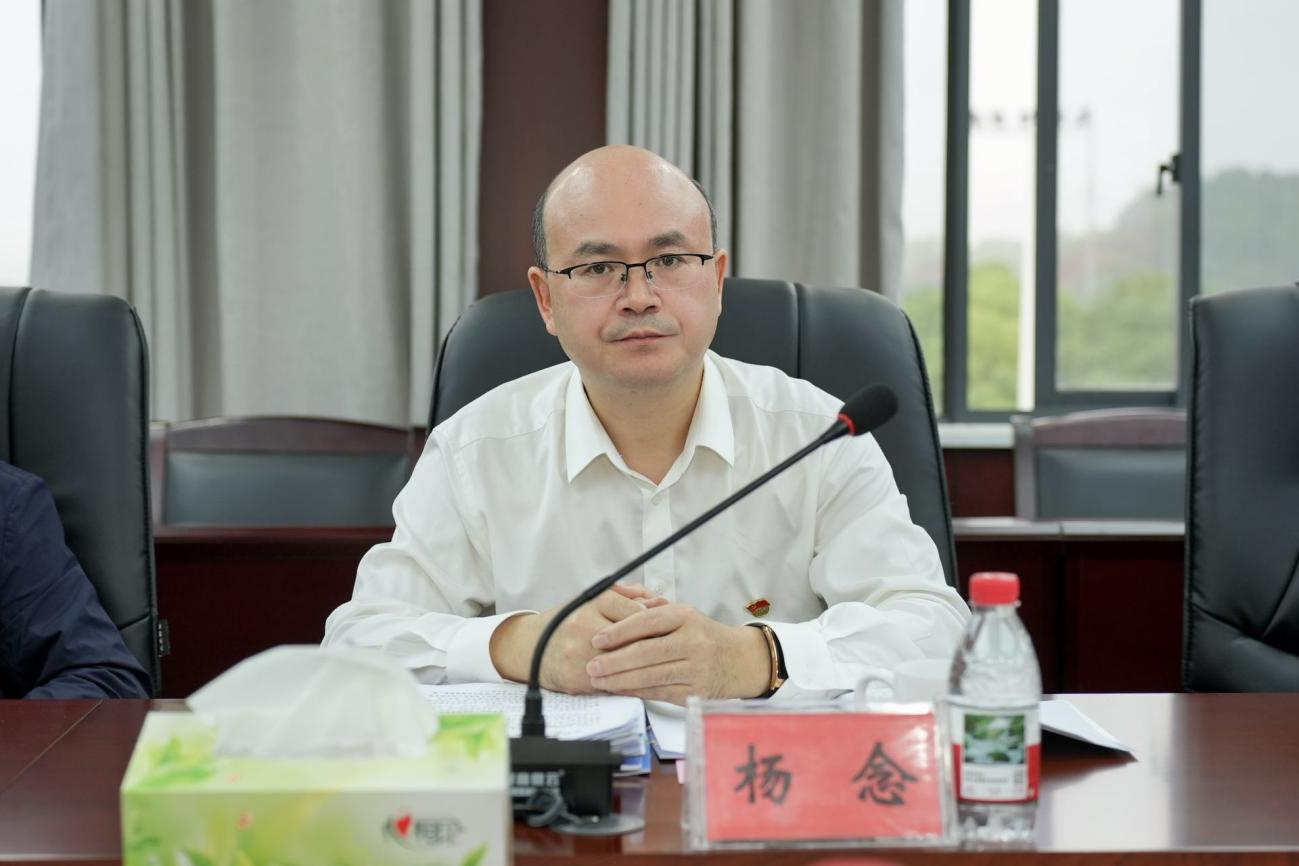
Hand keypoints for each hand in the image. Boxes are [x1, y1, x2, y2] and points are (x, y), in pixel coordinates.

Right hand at [488, 584, 665, 692]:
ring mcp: (580, 653)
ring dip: (646, 667)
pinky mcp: (578, 678)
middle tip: (671, 650)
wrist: (531, 647)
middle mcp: (584, 626)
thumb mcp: (595, 600)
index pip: (636, 612)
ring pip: (625, 664)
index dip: (655, 622)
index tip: (666, 627)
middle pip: (633, 638)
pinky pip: (613, 683)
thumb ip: (629, 596)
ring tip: (661, 666)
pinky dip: (630, 683)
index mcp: (592, 603)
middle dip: (656, 645)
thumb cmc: (568, 622)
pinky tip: (643, 682)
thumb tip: (660, 602)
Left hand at [584, 603, 771, 704]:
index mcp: (686, 617)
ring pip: (650, 675)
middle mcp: (692, 641)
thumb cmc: (705, 635)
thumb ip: (651, 609)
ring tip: (598, 680)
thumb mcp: (684, 614)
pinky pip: (659, 692)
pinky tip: (619, 689)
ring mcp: (696, 668)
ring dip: (620, 680)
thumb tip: (613, 597)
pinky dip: (636, 692)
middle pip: (646, 652)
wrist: (742, 660)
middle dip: (614, 661)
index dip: (619, 631)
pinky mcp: (696, 691)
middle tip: (591, 665)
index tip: (597, 639)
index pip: (647, 622)